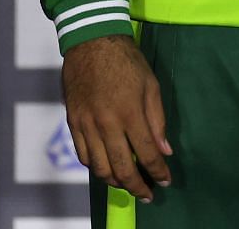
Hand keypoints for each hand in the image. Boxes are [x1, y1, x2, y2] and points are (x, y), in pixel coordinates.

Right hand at [62, 34, 170, 201]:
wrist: (92, 42)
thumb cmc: (127, 61)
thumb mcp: (151, 85)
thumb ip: (157, 120)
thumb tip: (164, 150)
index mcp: (130, 113)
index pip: (146, 153)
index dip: (157, 171)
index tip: (165, 182)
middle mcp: (106, 124)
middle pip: (121, 168)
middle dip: (137, 186)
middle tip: (147, 194)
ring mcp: (86, 125)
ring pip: (99, 167)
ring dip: (115, 181)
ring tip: (128, 184)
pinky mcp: (73, 122)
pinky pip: (83, 155)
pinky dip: (95, 167)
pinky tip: (107, 168)